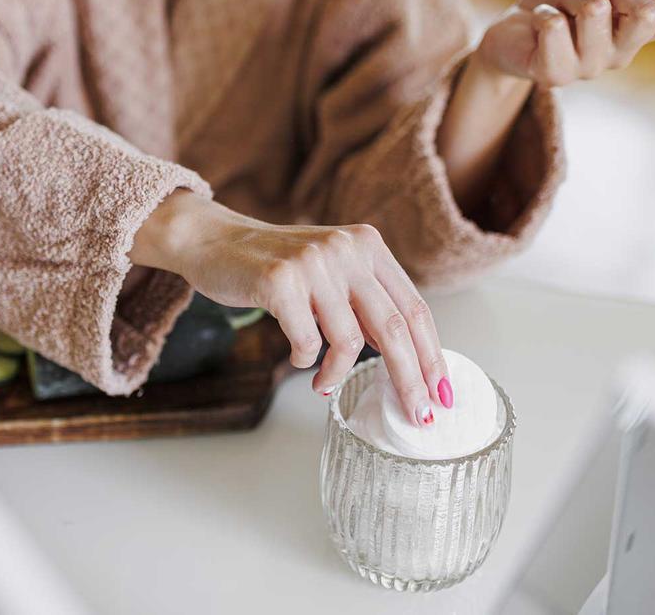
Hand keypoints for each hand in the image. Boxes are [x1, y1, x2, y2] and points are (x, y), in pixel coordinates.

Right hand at [131, 191, 449, 425]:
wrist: (213, 240)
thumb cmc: (274, 265)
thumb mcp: (331, 272)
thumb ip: (365, 303)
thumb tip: (404, 358)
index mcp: (368, 245)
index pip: (415, 308)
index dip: (431, 355)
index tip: (440, 393)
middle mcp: (347, 249)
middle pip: (395, 328)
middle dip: (409, 379)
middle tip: (416, 414)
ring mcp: (314, 263)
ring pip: (350, 341)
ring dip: (338, 374)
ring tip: (323, 385)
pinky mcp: (279, 280)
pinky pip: (308, 342)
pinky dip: (305, 360)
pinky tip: (297, 357)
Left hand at [475, 0, 654, 85]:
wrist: (512, 27)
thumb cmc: (563, 1)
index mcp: (649, 29)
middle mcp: (627, 52)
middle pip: (650, 10)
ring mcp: (593, 67)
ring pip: (596, 9)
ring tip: (561, 5)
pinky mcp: (556, 75)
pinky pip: (555, 26)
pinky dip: (544, 11)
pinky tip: (540, 23)